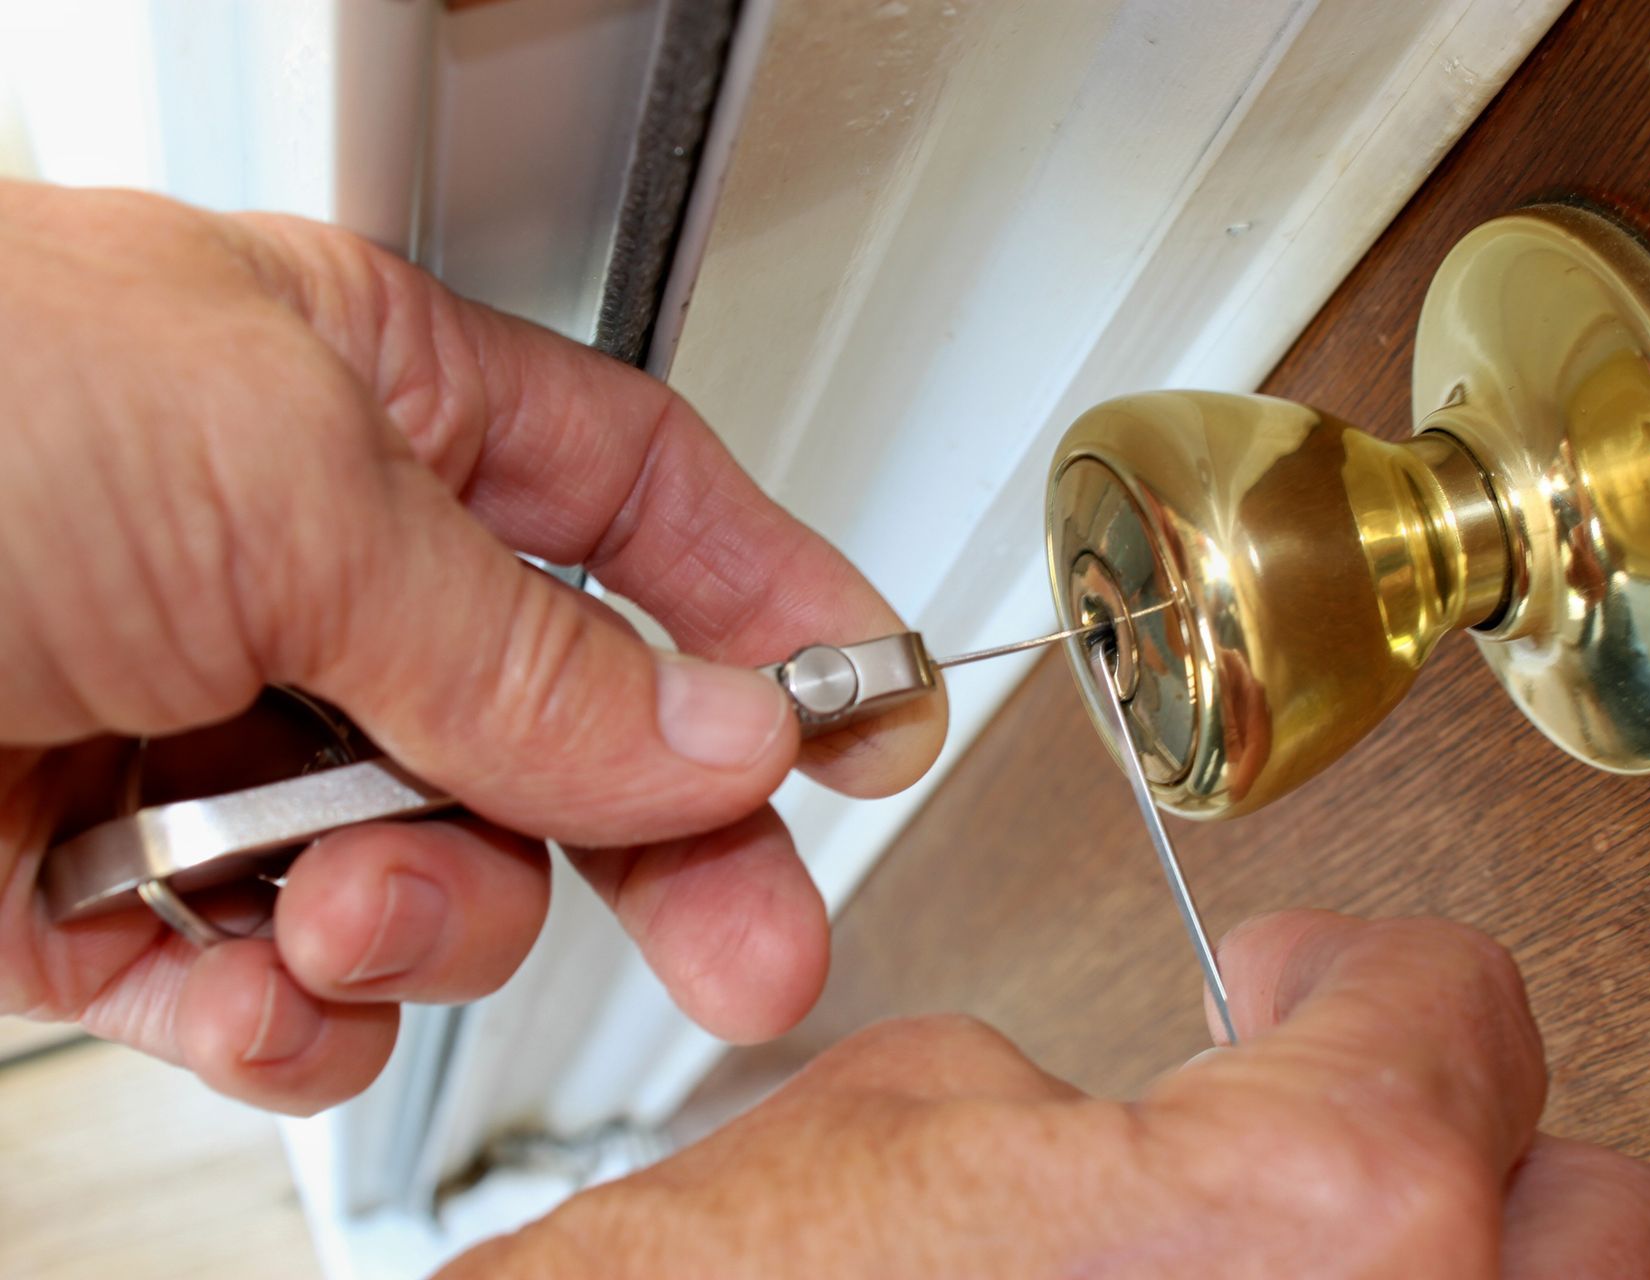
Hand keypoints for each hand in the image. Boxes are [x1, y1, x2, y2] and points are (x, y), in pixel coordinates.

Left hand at [0, 181, 944, 1112]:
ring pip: (435, 864)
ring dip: (417, 906)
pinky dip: (274, 999)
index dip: (767, 604)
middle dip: (663, 833)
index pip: (632, 500)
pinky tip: (226, 964)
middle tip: (759, 932)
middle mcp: (292, 560)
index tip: (868, 710)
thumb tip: (714, 727)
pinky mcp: (94, 886)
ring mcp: (201, 729)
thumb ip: (522, 639)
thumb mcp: (276, 475)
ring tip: (328, 888)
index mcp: (354, 393)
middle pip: (564, 714)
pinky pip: (275, 976)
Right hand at [445, 912, 1649, 1278]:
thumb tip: (1157, 1116)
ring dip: (1477, 1278)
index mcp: (1319, 1220)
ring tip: (1337, 1244)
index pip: (1461, 1009)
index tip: (1310, 978)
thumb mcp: (917, 1117)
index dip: (1363, 968)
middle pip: (1619, 1228)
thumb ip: (1109, 1100)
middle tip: (1365, 1117)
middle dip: (1483, 1151)